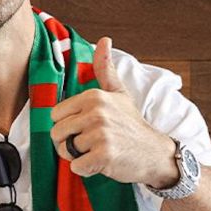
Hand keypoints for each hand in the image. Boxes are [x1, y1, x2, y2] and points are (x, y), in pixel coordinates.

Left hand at [49, 37, 178, 186]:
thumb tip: (103, 40)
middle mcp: (97, 112)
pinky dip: (85, 170)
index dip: (67, 125)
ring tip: (97, 151)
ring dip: (78, 157)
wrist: (156, 154)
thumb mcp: (119, 93)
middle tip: (91, 143)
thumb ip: (105, 69)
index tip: (85, 127)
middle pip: (56, 133)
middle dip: (68, 143)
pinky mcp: (104, 155)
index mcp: (93, 96)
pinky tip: (101, 163)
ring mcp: (101, 134)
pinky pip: (76, 167)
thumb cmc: (131, 124)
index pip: (55, 115)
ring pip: (65, 151)